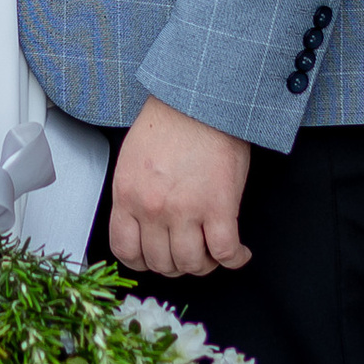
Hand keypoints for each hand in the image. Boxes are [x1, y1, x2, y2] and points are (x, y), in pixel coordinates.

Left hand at [109, 96, 250, 277]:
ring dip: (204, 265)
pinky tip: (238, 253)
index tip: (154, 258)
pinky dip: (234, 259)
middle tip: (188, 253)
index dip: (142, 262)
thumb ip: (135, 193)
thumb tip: (143, 222)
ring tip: (213, 253)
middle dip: (176, 264)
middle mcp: (153, 208)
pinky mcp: (218, 207)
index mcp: (127, 194)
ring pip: (191, 264)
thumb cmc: (172, 120)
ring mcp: (185, 210)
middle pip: (160, 262)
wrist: (202, 98)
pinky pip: (225, 252)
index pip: (125, 250)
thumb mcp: (135, 159)